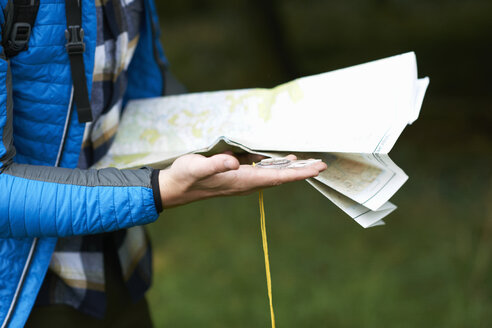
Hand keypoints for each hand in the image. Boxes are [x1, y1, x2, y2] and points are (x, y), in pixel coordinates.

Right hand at [158, 153, 326, 207]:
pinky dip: (275, 164)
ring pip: (273, 173)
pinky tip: (282, 159)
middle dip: (301, 171)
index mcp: (242, 180)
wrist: (176, 187)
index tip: (316, 169)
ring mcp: (242, 178)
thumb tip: (234, 162)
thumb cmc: (187, 177)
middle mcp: (246, 181)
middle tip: (322, 164)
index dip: (298, 173)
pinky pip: (262, 169)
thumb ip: (215, 165)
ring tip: (309, 162)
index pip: (277, 177)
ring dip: (291, 168)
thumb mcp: (198, 167)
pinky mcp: (237, 173)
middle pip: (280, 177)